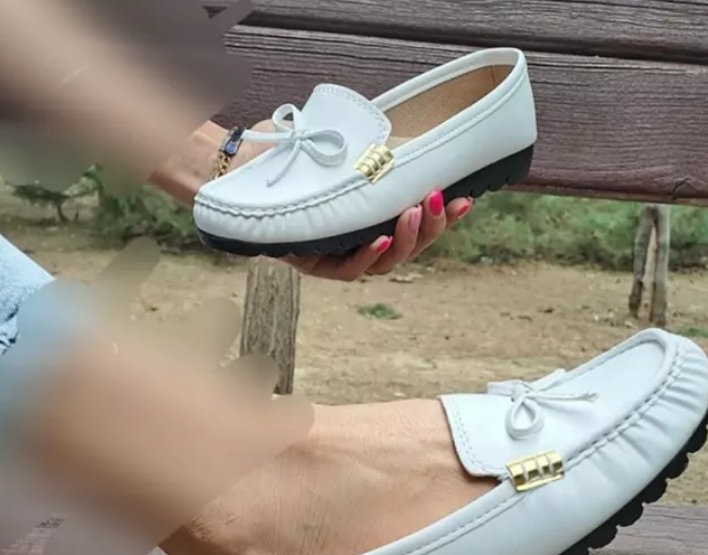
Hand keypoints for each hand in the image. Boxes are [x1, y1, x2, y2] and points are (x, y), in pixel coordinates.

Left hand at [234, 121, 473, 280]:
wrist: (242, 159)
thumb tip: (418, 131)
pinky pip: (345, 271)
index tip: (465, 198)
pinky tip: (378, 241)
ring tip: (412, 214)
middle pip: (407, 247)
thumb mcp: (345, 143)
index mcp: (374, 216)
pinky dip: (365, 257)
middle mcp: (361, 239)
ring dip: (404, 241)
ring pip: (384, 263)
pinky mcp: (311, 263)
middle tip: (437, 199)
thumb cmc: (295, 150)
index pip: (417, 223)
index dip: (443, 217)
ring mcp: (338, 253)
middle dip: (429, 227)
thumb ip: (378, 147)